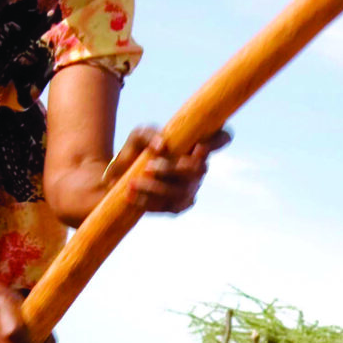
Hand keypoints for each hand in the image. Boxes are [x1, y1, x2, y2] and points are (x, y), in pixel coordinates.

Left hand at [105, 126, 225, 215]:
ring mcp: (191, 187)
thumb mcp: (138, 136)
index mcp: (194, 143)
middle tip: (148, 167)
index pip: (221, 138)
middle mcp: (198, 166)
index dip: (218, 141)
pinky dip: (149, 202)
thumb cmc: (136, 150)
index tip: (199, 146)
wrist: (121, 175)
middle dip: (173, 169)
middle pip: (199, 169)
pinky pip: (169, 207)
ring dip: (156, 188)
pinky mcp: (178, 205)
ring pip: (182, 191)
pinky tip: (132, 196)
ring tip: (133, 183)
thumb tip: (161, 147)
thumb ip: (149, 135)